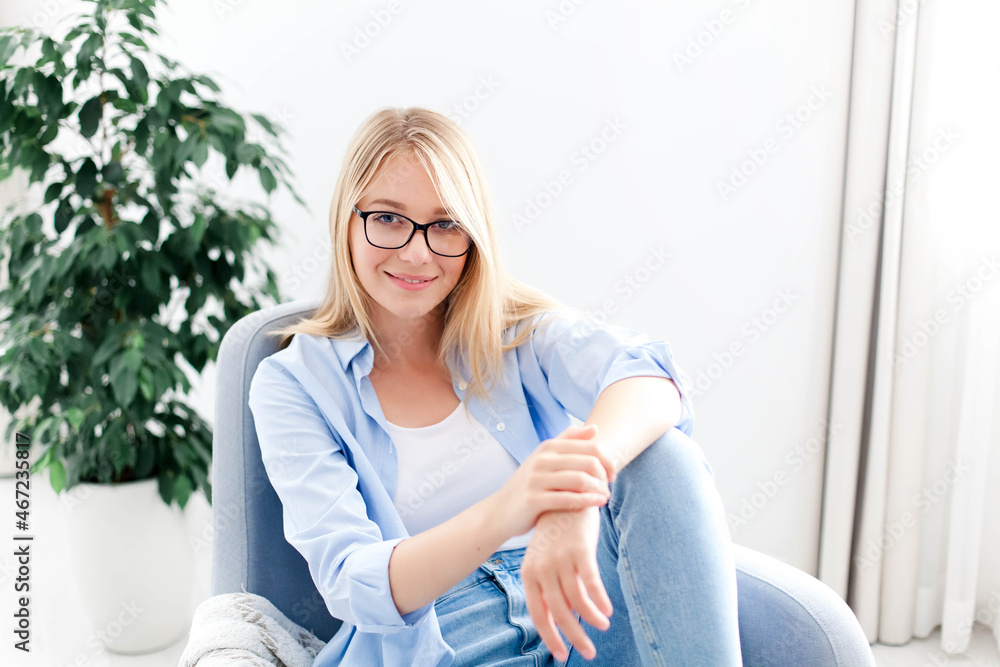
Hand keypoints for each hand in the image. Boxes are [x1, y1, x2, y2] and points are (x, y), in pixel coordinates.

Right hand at [489, 424, 615, 538]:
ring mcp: (536, 479)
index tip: (611, 474)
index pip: (590, 447)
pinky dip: (587, 501)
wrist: (500, 510)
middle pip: (588, 462)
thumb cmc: (530, 484)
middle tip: (608, 488)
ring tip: (605, 497)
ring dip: (599, 489)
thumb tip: (595, 428)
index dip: (607, 460)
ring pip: (580, 480)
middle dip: (605, 476)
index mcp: (548, 447)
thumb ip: (568, 441)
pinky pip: (568, 499)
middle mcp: (542, 459)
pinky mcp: (533, 500)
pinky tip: (597, 504)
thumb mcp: (544, 457)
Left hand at [523, 506, 611, 661]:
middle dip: (575, 637)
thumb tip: (559, 623)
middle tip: (590, 652)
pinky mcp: (579, 549)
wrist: (567, 495)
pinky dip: (599, 600)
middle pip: (559, 612)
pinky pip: (591, 583)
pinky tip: (607, 610)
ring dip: (591, 618)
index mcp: (529, 573)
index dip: (551, 637)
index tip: (562, 656)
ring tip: (603, 626)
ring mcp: (559, 558)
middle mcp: (541, 568)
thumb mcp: (546, 560)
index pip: (539, 613)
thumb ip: (549, 589)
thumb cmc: (557, 534)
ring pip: (576, 600)